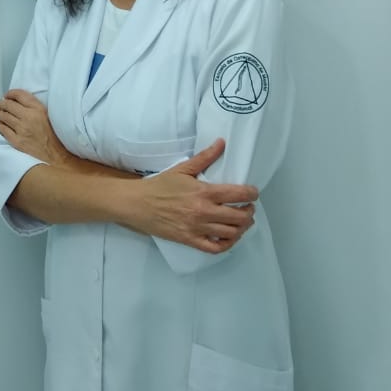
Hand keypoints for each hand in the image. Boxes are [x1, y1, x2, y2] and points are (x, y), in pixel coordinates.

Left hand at [0, 90, 70, 166]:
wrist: (55, 155)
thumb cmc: (52, 136)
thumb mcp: (46, 115)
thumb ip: (33, 106)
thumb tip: (17, 100)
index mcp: (38, 109)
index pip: (19, 95)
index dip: (10, 93)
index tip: (7, 95)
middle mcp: (29, 117)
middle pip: (8, 105)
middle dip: (1, 103)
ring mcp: (22, 129)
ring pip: (4, 116)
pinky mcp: (17, 141)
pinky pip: (3, 129)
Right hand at [125, 139, 258, 253]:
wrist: (137, 204)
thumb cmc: (160, 185)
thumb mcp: (182, 169)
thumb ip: (205, 157)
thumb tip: (222, 143)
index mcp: (203, 192)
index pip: (238, 194)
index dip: (251, 194)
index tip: (253, 193)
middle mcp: (203, 211)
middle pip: (239, 217)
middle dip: (249, 212)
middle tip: (248, 208)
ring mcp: (197, 228)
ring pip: (231, 233)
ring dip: (242, 227)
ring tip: (242, 222)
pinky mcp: (190, 241)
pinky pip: (216, 248)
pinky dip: (227, 244)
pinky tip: (229, 237)